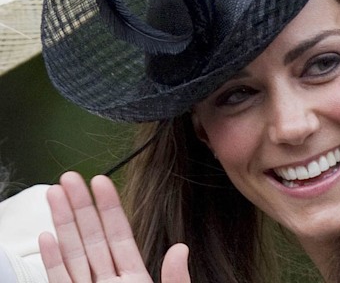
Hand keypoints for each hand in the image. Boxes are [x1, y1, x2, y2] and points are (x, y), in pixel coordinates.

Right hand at [38, 171, 190, 282]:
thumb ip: (175, 277)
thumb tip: (181, 249)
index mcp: (136, 279)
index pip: (120, 235)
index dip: (110, 207)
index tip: (101, 181)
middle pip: (93, 238)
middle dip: (81, 206)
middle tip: (70, 178)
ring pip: (74, 254)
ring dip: (62, 223)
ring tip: (55, 194)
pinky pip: (60, 280)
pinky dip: (53, 261)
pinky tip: (47, 237)